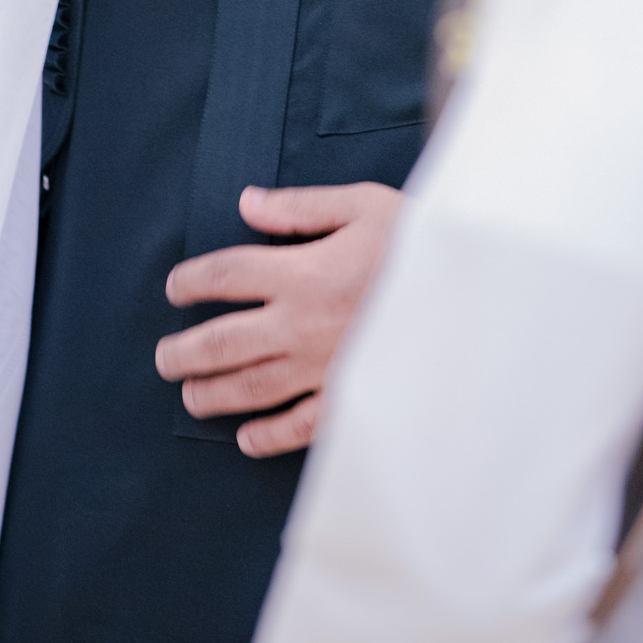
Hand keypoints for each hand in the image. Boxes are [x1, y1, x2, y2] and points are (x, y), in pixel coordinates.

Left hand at [156, 182, 401, 457]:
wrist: (479, 296)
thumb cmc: (423, 245)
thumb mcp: (364, 206)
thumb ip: (300, 208)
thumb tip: (246, 202)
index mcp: (301, 273)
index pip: (224, 275)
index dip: (191, 281)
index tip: (175, 289)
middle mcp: (301, 325)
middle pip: (221, 343)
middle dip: (183, 352)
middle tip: (163, 358)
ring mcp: (323, 368)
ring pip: (249, 390)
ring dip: (211, 394)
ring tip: (190, 395)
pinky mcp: (350, 400)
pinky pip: (299, 428)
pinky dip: (267, 437)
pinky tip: (247, 439)